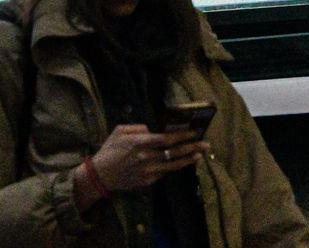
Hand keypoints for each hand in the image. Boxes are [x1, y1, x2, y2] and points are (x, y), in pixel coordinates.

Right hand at [88, 124, 208, 192]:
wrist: (101, 175)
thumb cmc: (109, 150)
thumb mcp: (119, 131)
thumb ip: (137, 127)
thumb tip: (152, 129)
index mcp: (139, 142)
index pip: (166, 138)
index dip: (182, 135)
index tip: (193, 132)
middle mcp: (147, 157)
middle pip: (175, 152)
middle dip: (193, 147)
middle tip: (206, 144)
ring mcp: (149, 171)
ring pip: (174, 165)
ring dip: (189, 160)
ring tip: (200, 155)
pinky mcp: (149, 181)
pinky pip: (164, 173)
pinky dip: (174, 167)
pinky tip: (181, 163)